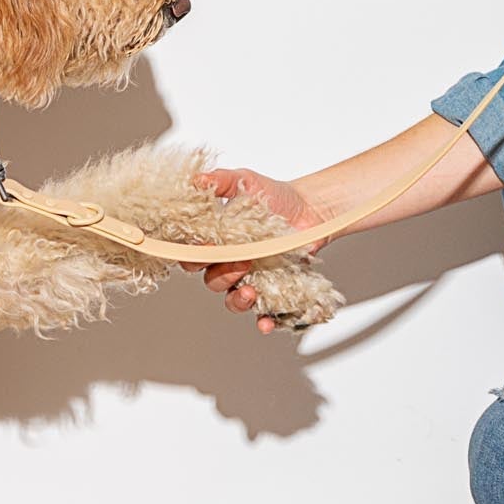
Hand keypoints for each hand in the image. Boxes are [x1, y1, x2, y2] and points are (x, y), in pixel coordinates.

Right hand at [195, 167, 326, 335]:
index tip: (206, 247)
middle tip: (240, 261)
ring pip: (232, 300)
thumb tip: (197, 181)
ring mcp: (250, 279)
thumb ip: (220, 181)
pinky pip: (264, 313)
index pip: (193, 255)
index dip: (194, 256)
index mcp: (216, 241)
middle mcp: (229, 264)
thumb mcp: (245, 182)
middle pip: (211, 280)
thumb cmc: (273, 196)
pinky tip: (265, 322)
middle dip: (222, 275)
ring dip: (237, 300)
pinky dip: (263, 321)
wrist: (309, 209)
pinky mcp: (272, 291)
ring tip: (250, 291)